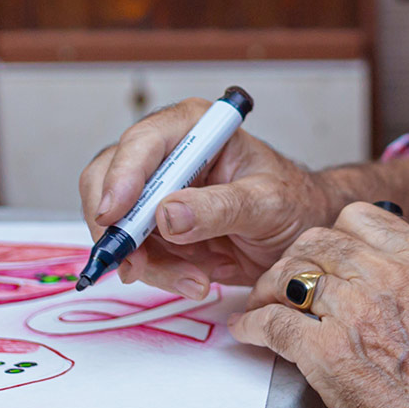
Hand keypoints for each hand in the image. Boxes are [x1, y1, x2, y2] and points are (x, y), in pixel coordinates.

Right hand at [79, 98, 328, 298]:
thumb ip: (221, 207)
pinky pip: (134, 252)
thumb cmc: (293, 202)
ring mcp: (157, 191)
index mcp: (198, 128)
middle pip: (107, 180)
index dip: (121, 176)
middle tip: (135, 265)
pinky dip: (159, 272)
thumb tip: (166, 214)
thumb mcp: (268, 203)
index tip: (115, 215)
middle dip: (119, 228)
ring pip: (116, 224)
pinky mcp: (155, 227)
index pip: (144, 142)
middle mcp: (169, 153)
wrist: (301, 231)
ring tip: (196, 279)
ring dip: (146, 261)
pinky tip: (197, 279)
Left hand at [229, 202, 408, 407]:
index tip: (324, 256)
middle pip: (318, 241)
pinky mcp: (327, 355)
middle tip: (282, 283)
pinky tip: (247, 333)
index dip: (334, 235)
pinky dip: (252, 326)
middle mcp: (388, 276)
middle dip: (295, 259)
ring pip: (289, 275)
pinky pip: (272, 323)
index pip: (360, 217)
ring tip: (259, 306)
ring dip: (267, 290)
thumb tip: (391, 289)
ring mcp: (356, 312)